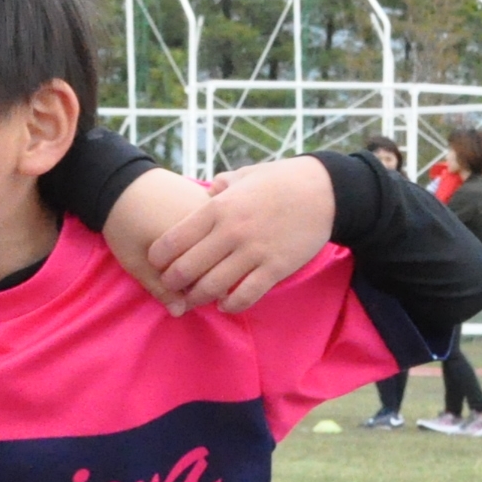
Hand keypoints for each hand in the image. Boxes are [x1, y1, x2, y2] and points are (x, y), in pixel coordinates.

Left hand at [142, 155, 336, 315]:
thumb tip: (205, 191)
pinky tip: (225, 305)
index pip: (171, 241)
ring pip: (212, 287)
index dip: (157, 258)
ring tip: (192, 300)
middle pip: (186, 269)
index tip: (156, 264)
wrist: (325, 190)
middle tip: (170, 287)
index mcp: (216, 208)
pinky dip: (230, 305)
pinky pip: (246, 295)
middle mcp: (231, 232)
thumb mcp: (243, 176)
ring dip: (197, 298)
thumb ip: (219, 186)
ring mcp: (254, 251)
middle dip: (171, 283)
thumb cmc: (280, 181)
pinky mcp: (276, 267)